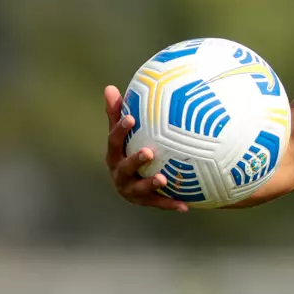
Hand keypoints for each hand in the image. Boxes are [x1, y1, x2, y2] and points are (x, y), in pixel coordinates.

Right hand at [104, 85, 188, 211]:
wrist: (133, 184)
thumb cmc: (129, 151)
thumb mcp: (123, 135)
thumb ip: (118, 114)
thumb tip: (109, 87)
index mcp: (114, 156)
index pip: (114, 141)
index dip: (120, 130)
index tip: (131, 118)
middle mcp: (119, 174)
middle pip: (125, 167)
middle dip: (135, 160)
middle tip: (149, 152)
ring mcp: (131, 190)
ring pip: (139, 189)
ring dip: (151, 184)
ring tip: (163, 179)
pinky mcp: (145, 202)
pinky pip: (159, 204)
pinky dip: (170, 204)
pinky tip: (185, 205)